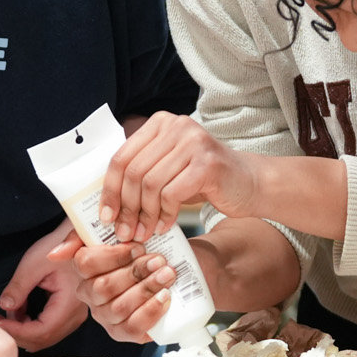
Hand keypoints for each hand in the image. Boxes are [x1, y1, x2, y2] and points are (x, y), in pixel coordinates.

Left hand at [0, 219, 88, 351]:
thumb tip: (4, 306)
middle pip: (43, 339)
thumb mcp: (34, 264)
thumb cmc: (60, 247)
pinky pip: (48, 328)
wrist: (76, 240)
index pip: (41, 331)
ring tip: (7, 312)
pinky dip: (30, 324)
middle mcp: (75, 315)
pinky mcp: (68, 313)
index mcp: (70, 304)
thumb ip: (18, 287)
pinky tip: (20, 310)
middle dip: (17, 333)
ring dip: (23, 329)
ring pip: (45, 337)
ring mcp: (73, 316)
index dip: (16, 331)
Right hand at [52, 231, 180, 343]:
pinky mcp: (125, 333)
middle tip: (158, 261)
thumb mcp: (114, 233)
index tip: (138, 246)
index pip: (85, 264)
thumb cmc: (140, 251)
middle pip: (104, 287)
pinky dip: (151, 311)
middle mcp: (92, 297)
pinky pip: (132, 327)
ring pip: (118, 307)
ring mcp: (107, 317)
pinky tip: (165, 297)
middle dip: (134, 272)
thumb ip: (82, 236)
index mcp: (85, 272)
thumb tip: (56, 254)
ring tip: (166, 275)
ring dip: (146, 289)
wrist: (166, 267)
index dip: (113, 256)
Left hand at [98, 112, 258, 242]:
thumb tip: (105, 205)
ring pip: (151, 185)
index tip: (105, 217)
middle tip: (125, 232)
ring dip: (145, 215)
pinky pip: (172, 194)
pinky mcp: (207, 163)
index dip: (110, 190)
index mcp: (160, 123)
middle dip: (126, 207)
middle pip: (134, 172)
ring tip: (145, 233)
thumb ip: (141, 176)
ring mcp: (193, 142)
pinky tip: (166, 226)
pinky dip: (165, 215)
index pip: (121, 157)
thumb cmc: (204, 180)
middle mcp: (176, 126)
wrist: (250, 182)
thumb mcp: (168, 169)